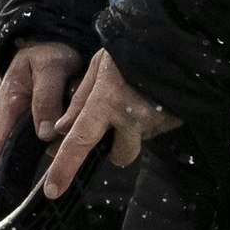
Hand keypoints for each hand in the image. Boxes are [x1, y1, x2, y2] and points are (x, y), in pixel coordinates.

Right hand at [0, 42, 78, 185]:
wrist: (55, 41)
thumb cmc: (49, 52)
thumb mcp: (50, 68)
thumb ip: (47, 98)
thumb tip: (45, 134)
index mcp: (10, 105)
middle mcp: (16, 117)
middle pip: (11, 154)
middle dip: (13, 177)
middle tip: (18, 204)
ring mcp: (29, 121)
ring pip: (33, 150)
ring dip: (38, 167)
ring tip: (43, 192)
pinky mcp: (45, 121)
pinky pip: (48, 143)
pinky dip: (54, 154)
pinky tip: (65, 169)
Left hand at [43, 48, 176, 196]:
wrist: (176, 38)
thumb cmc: (131, 47)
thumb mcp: (97, 66)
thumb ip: (80, 100)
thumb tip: (63, 129)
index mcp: (106, 102)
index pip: (79, 142)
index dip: (64, 168)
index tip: (52, 190)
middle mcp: (132, 117)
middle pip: (120, 155)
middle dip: (115, 147)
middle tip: (114, 124)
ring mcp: (157, 121)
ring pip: (140, 140)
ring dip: (135, 129)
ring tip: (137, 98)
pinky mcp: (176, 120)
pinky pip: (157, 129)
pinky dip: (152, 118)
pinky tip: (153, 97)